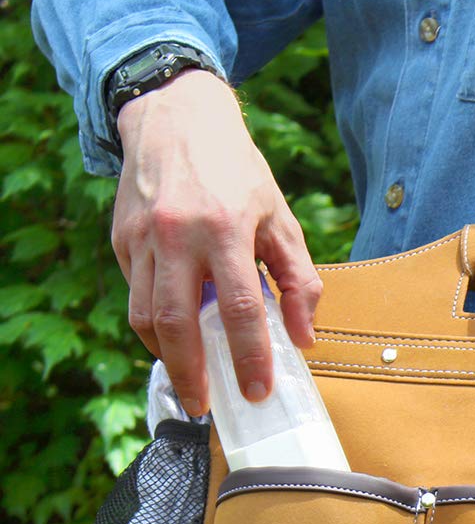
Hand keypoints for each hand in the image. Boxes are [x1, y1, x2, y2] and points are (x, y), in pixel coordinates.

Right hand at [111, 68, 322, 414]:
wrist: (176, 118)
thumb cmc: (238, 173)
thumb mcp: (280, 219)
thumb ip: (298, 280)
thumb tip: (304, 337)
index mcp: (226, 230)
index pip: (240, 310)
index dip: (249, 357)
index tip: (257, 391)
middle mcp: (177, 236)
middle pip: (179, 324)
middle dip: (192, 374)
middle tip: (207, 405)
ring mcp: (143, 239)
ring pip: (147, 316)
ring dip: (168, 357)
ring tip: (190, 380)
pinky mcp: (122, 241)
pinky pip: (137, 295)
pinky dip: (155, 324)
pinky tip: (176, 337)